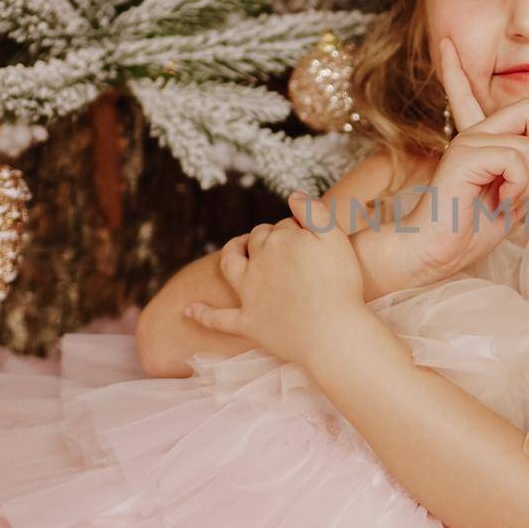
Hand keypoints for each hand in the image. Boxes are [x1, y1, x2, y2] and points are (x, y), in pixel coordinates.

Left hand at [183, 189, 364, 367]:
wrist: (331, 333)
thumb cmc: (340, 285)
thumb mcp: (335, 239)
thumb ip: (314, 212)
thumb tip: (293, 194)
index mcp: (280, 239)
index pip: (283, 227)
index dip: (296, 230)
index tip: (310, 239)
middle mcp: (258, 261)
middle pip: (257, 241)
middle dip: (265, 238)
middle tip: (283, 245)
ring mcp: (249, 292)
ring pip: (231, 266)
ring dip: (230, 254)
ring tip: (234, 249)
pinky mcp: (247, 322)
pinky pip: (218, 319)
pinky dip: (202, 314)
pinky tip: (189, 311)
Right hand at [397, 35, 528, 279]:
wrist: (436, 253)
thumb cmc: (470, 231)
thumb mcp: (515, 201)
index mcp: (478, 142)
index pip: (470, 97)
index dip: (458, 72)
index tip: (446, 44)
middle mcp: (471, 135)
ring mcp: (466, 143)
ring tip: (509, 200)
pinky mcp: (464, 157)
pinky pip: (517, 158)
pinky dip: (521, 186)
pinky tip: (501, 201)